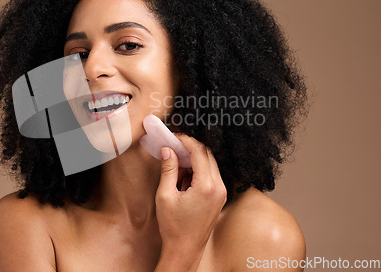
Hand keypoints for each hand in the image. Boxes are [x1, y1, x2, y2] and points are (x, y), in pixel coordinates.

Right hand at [155, 134, 226, 255]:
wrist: (185, 249)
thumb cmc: (173, 226)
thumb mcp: (165, 195)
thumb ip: (168, 169)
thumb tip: (168, 150)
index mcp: (206, 186)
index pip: (199, 152)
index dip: (186, 141)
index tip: (174, 137)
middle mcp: (218, 187)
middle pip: (207, 155)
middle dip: (190, 148)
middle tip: (173, 147)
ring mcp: (221, 193)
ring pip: (210, 164)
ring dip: (194, 160)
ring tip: (176, 167)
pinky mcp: (219, 197)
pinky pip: (211, 175)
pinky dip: (198, 170)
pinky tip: (183, 178)